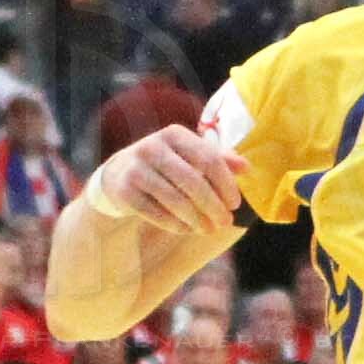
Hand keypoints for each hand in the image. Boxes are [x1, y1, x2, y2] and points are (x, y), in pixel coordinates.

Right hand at [91, 123, 245, 234]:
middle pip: (193, 181)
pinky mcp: (123, 190)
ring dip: (197, 219)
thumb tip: (247, 167)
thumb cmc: (166, 166)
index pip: (209, 159)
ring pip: (175, 200)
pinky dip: (176, 224)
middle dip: (213, 206)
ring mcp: (135, 168)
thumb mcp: (189, 156)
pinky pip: (156, 213)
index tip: (235, 204)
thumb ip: (218, 159)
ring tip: (209, 230)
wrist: (117, 175)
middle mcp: (152, 146)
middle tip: (226, 222)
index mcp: (174, 134)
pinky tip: (187, 229)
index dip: (226, 184)